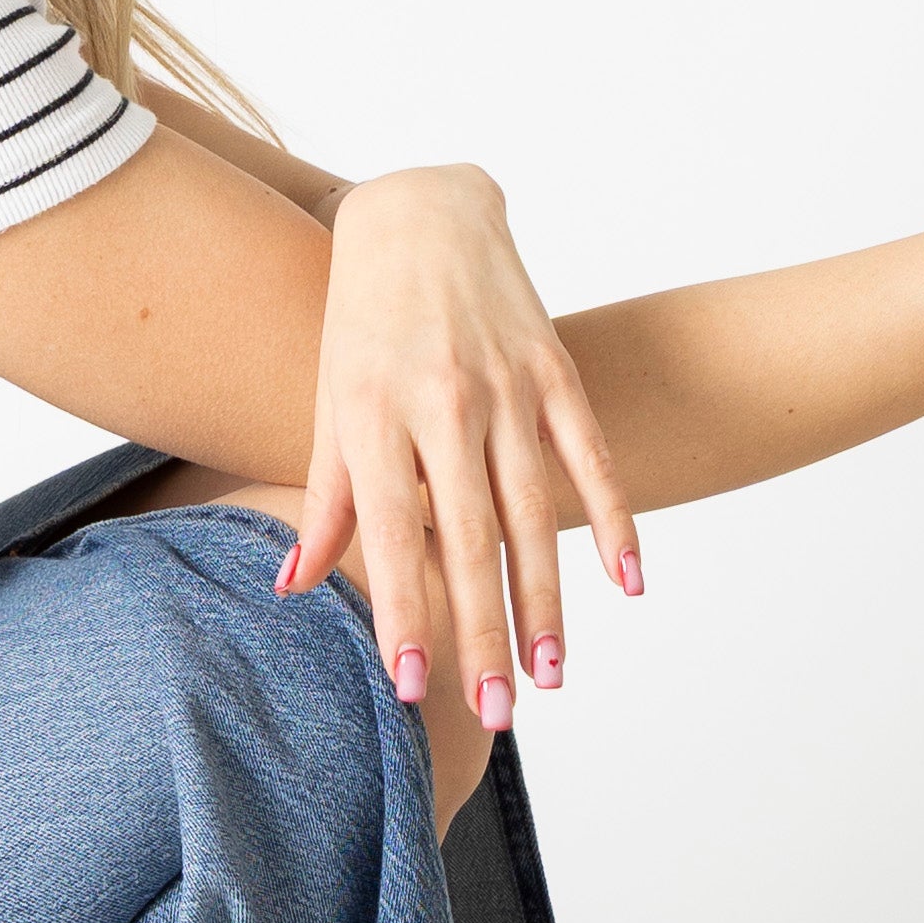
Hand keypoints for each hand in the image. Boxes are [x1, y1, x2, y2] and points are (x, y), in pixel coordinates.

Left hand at [274, 165, 641, 734]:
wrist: (421, 210)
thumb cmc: (362, 321)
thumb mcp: (329, 401)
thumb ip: (327, 498)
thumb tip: (295, 586)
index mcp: (372, 415)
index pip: (392, 534)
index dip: (403, 613)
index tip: (412, 688)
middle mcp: (441, 402)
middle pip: (470, 537)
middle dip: (483, 632)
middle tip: (497, 712)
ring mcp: (505, 384)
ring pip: (534, 511)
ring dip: (546, 600)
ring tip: (552, 675)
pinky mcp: (554, 367)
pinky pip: (590, 455)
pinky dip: (613, 519)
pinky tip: (628, 584)